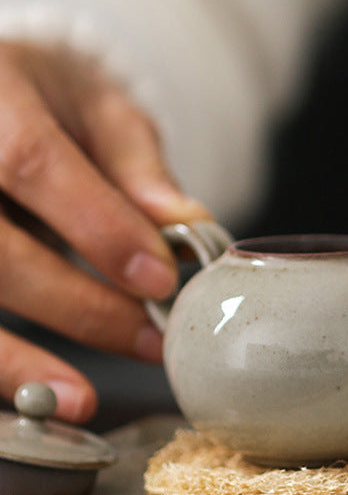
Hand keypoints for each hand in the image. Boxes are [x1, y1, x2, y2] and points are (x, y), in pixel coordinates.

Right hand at [0, 40, 209, 422]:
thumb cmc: (43, 94)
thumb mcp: (99, 106)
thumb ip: (137, 166)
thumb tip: (183, 226)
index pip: (32, 163)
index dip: (97, 228)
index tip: (160, 280)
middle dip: (76, 303)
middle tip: (150, 337)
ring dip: (13, 357)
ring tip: (78, 399)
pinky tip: (34, 393)